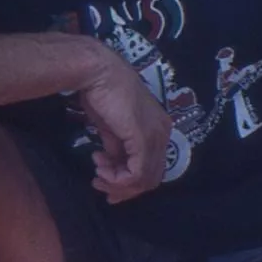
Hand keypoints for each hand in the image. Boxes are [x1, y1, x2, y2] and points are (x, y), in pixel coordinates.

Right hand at [75, 48, 171, 203]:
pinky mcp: (144, 138)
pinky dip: (118, 179)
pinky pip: (137, 173)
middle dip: (123, 188)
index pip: (151, 166)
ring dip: (117, 184)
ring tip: (98, 174)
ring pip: (145, 179)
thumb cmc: (103, 94)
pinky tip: (101, 169)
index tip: (104, 181)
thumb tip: (114, 166)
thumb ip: (117, 148)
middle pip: (150, 177)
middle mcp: (163, 133)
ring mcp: (156, 136)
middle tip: (99, 184)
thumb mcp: (112, 128)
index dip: (129, 182)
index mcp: (159, 129)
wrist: (98, 73)